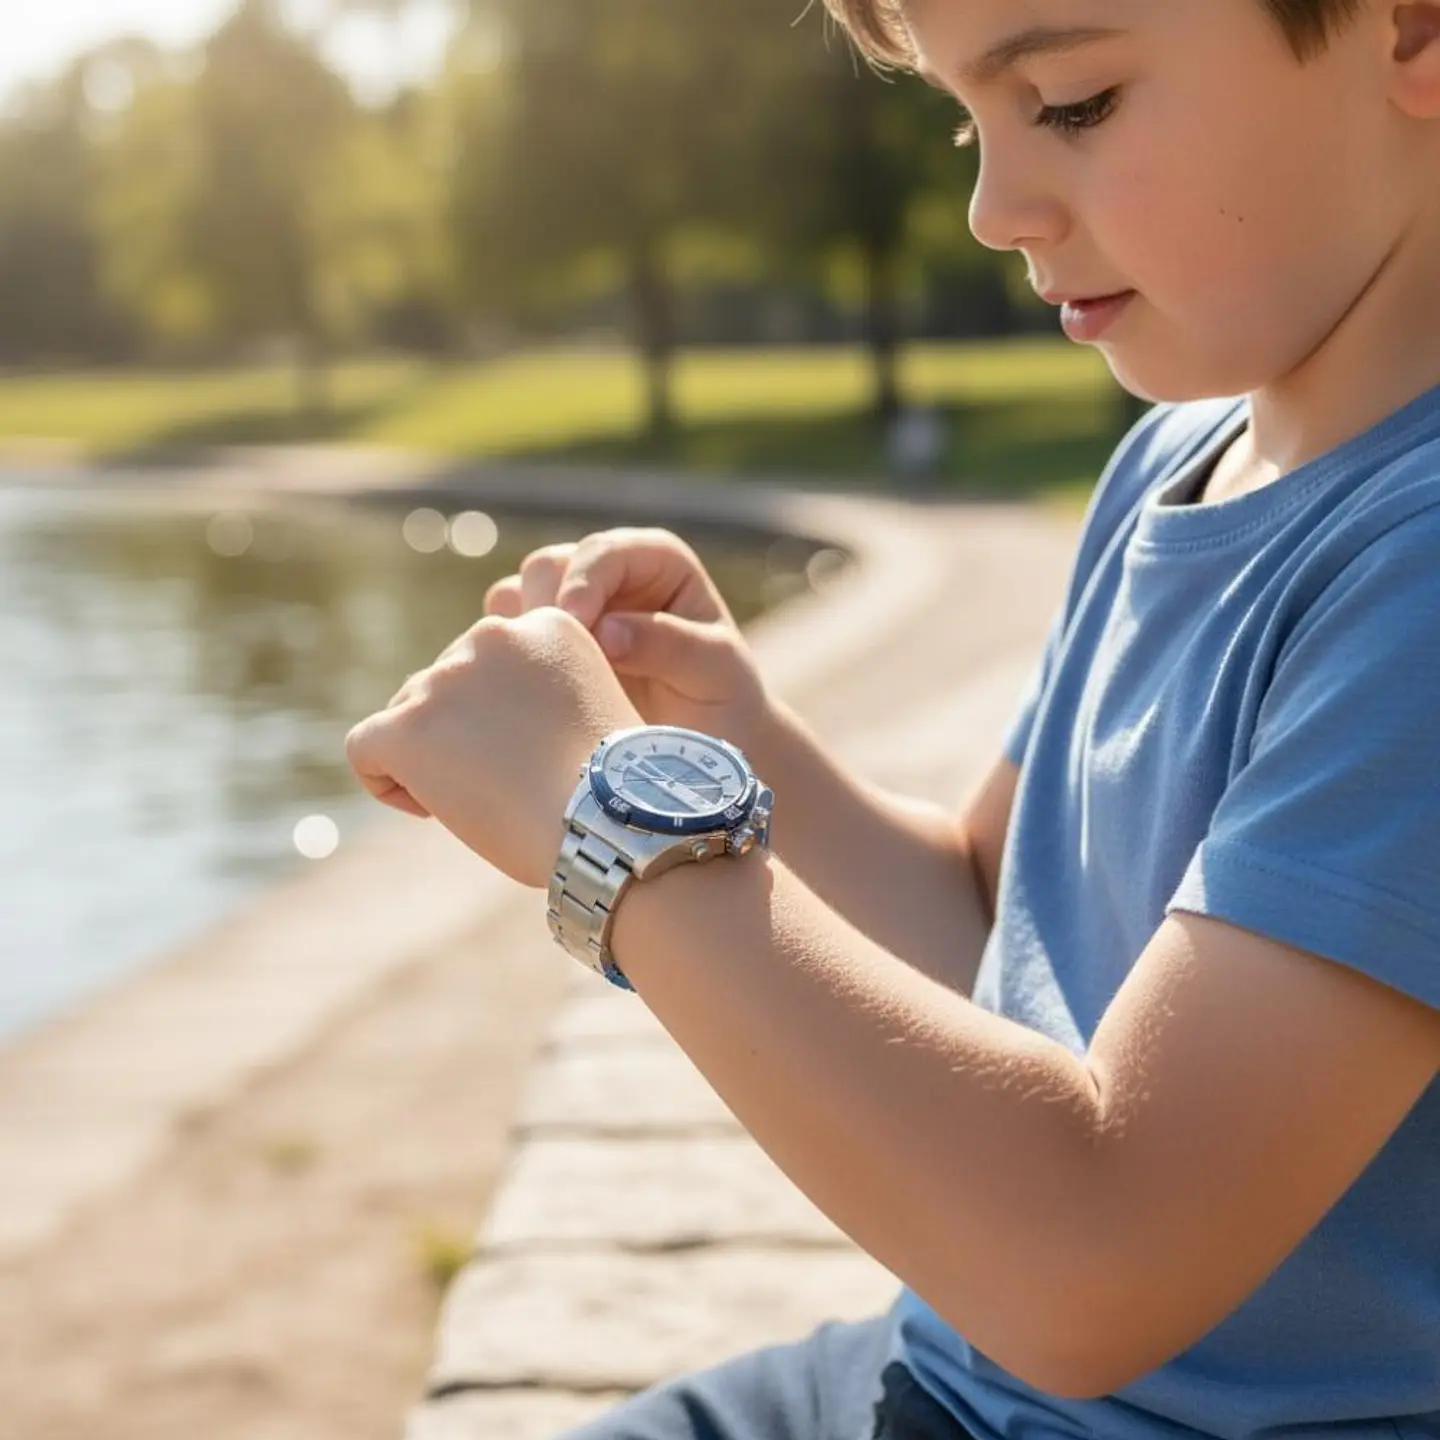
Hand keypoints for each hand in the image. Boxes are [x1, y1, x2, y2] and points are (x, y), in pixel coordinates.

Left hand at [344, 607, 641, 888]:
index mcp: (547, 623)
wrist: (608, 825)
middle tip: (509, 783)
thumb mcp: (589, 710)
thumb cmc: (614, 791)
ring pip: (407, 717)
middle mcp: (492, 634)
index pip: (492, 661)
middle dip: (463, 734)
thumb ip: (541, 692)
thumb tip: (486, 720)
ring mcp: (444, 678)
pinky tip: (432, 809)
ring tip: (484, 801)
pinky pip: (365, 750)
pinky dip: (387, 783)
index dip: (504, 715)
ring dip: (433, 758)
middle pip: (446, 686)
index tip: (539, 753)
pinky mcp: (407, 726)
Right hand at [484, 527, 771, 751]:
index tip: (576, 625)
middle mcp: (605, 576)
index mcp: (654, 560)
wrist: (705, 755)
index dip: (584, 582)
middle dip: (543, 609)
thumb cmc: (724, 702)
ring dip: (517, 636)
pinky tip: (520, 697)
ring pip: (513, 599)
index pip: (603, 551)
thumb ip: (671, 644)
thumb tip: (606, 632)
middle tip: (552, 662)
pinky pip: (501, 641)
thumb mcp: (716, 670)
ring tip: (537, 683)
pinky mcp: (543, 650)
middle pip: (547, 568)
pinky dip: (502, 662)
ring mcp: (569, 612)